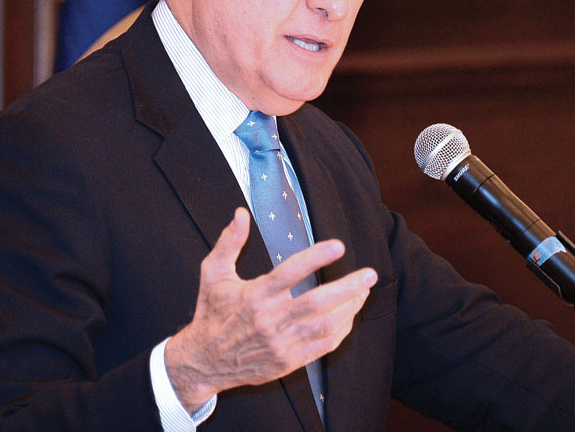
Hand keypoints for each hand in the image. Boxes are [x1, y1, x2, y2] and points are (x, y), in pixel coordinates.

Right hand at [164, 207, 377, 411]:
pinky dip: (341, 330)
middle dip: (348, 287)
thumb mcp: (213, 274)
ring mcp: (281, 343)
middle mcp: (269, 320)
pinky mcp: (288, 361)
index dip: (316, 258)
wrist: (204, 361)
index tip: (338, 246)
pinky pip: (323, 346)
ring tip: (363, 292)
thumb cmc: (211, 313)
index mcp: (254, 295)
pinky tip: (348, 315)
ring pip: (325, 326)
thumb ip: (229, 242)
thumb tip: (241, 213)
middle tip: (369, 274)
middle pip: (317, 303)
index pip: (290, 272)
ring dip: (350, 308)